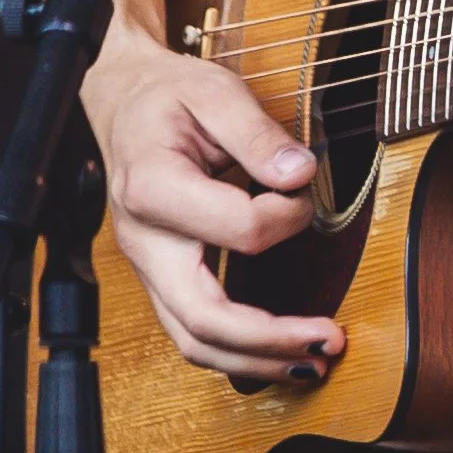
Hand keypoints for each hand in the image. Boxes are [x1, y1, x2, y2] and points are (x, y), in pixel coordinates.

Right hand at [82, 19, 346, 379]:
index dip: (288, 213)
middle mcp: (144, 240)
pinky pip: (192, 331)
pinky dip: (237, 352)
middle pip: (203, 317)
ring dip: (256, 361)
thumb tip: (301, 173)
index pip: (237, 228)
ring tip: (313, 360)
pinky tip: (279, 350)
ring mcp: (147, 267)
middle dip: (271, 338)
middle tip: (330, 339)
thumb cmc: (168, 96)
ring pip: (193, 340)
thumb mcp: (214, 91)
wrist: (122, 101)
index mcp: (153, 187)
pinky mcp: (159, 278)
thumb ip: (257, 133)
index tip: (305, 188)